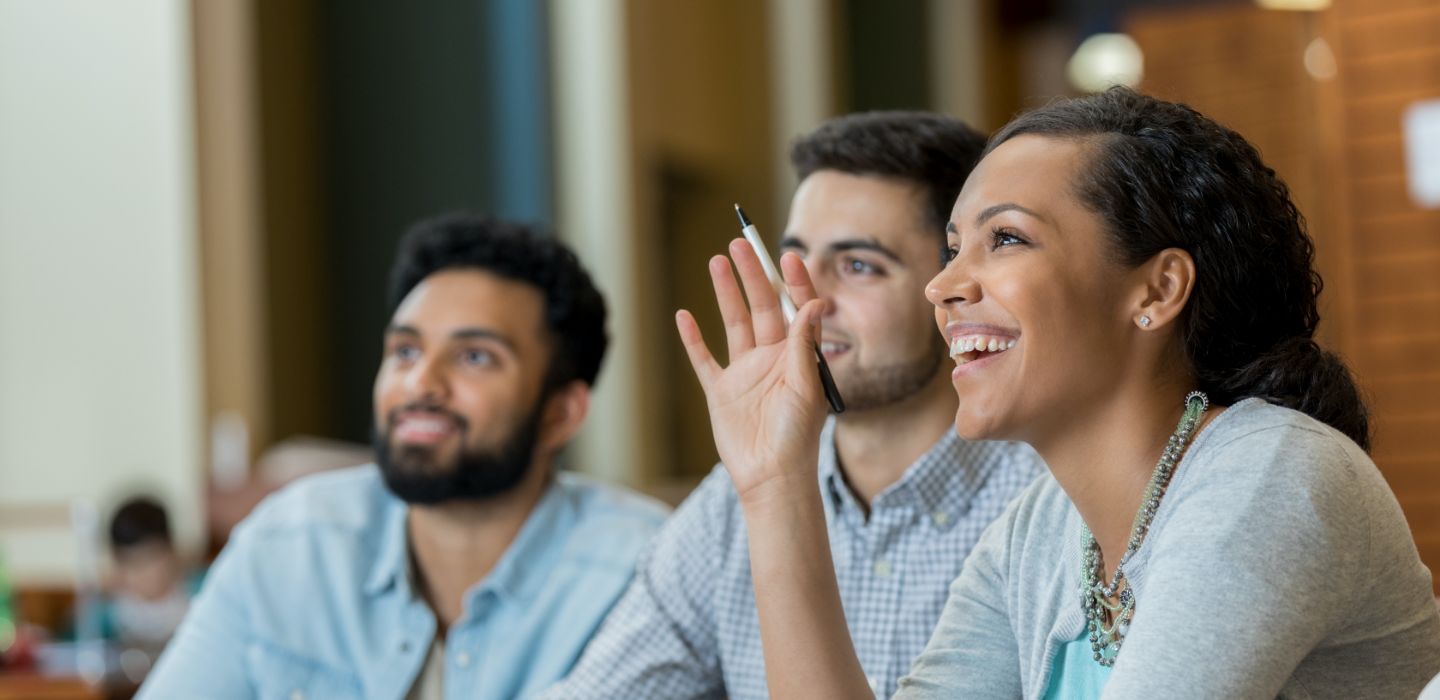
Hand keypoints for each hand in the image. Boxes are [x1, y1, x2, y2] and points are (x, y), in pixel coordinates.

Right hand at [676, 238, 828, 503]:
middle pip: (761, 307)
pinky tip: (684, 316)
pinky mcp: (720, 391)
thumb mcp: (806, 387)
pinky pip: (704, 359)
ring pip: (734, 323)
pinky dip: (693, 339)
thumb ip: (805, 345)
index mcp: (797, 356)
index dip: (793, 281)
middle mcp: (771, 358)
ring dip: (726, 293)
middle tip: (742, 242)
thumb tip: (814, 302)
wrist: (771, 477)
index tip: (787, 255)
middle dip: (753, 274)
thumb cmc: (797, 437)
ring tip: (717, 260)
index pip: (796, 308)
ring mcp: (744, 373)